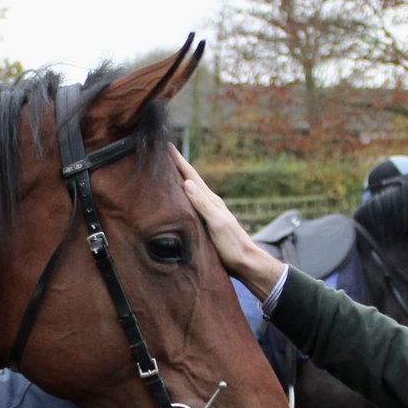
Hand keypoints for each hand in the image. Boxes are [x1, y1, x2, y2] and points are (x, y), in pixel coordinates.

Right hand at [175, 151, 285, 296]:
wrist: (245, 262)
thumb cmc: (232, 245)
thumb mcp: (217, 223)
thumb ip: (202, 204)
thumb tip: (187, 183)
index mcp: (211, 200)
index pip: (191, 176)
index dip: (179, 161)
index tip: (167, 146)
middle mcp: (210, 203)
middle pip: (190, 179)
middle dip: (177, 166)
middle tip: (163, 153)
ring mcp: (209, 212)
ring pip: (191, 190)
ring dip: (179, 179)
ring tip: (167, 171)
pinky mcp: (208, 222)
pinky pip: (192, 203)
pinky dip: (183, 195)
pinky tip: (179, 198)